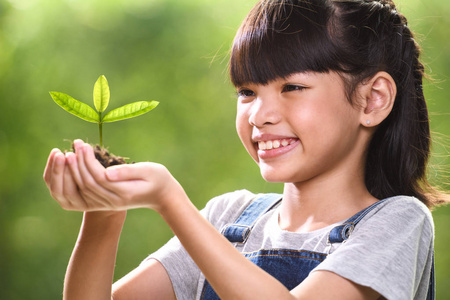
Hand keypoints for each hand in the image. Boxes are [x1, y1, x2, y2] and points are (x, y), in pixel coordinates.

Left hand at [43, 140, 185, 211]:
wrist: (163, 196)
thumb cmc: (158, 178)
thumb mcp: (149, 170)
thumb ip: (128, 171)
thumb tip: (108, 172)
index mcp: (125, 192)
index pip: (99, 177)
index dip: (88, 161)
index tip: (83, 145)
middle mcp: (113, 201)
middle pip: (88, 184)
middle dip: (78, 164)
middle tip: (74, 145)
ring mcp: (108, 204)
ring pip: (84, 190)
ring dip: (73, 171)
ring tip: (70, 153)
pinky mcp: (104, 202)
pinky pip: (84, 193)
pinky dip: (75, 179)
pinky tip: (73, 165)